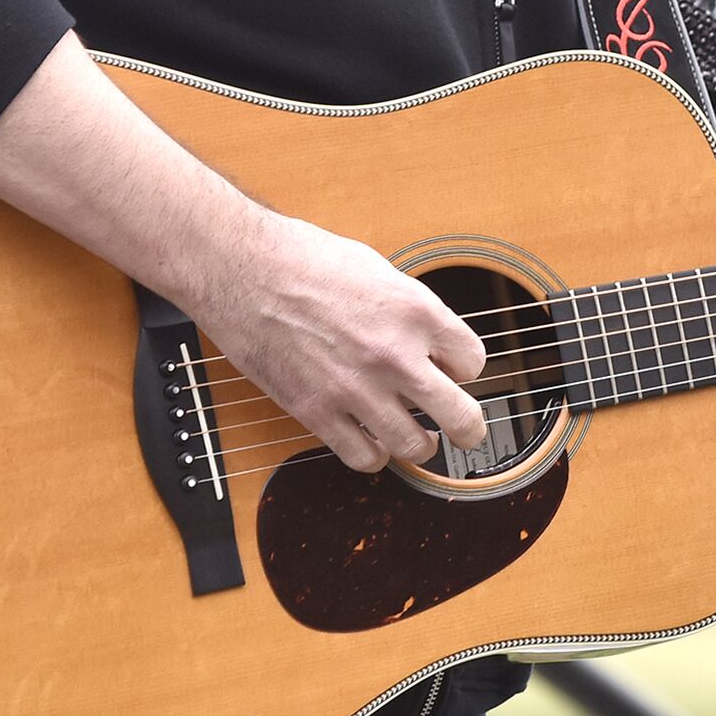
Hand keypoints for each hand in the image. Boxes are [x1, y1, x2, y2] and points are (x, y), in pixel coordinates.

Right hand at [170, 211, 490, 472]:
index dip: (465, 368)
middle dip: (470, 429)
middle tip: (468, 432)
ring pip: (414, 447)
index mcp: (416, 311)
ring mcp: (357, 388)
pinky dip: (374, 456)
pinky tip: (372, 442)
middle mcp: (395, 355)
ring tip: (417, 439)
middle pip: (460, 416)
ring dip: (421, 446)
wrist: (242, 268)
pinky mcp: (317, 411)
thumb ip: (410, 310)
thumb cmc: (304, 258)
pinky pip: (364, 458)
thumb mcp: (378, 269)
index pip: (473, 362)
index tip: (454, 371)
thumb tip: (430, 339)